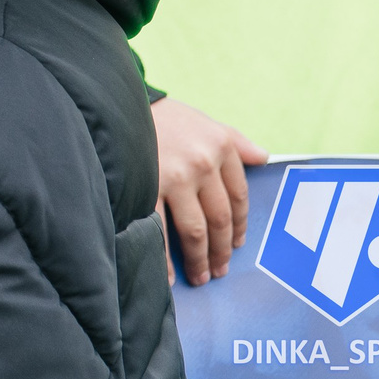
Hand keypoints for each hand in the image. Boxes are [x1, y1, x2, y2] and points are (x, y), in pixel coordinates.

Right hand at [153, 96, 265, 282]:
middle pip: (220, 219)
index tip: (237, 244)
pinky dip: (165, 258)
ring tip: (200, 277)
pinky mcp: (147, 186)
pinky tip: (169, 276)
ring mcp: (175, 177)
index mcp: (220, 146)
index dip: (240, 225)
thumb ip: (235, 141)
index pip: (239, 196)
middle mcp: (202, 163)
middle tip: (220, 270)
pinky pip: (161, 230)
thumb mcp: (204, 121)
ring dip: (199, 259)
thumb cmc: (162, 115)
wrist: (115, 102)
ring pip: (196, 231)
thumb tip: (264, 157)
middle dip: (221, 250)